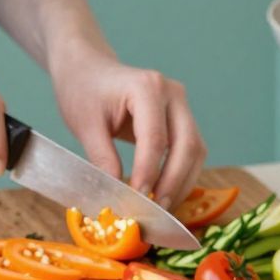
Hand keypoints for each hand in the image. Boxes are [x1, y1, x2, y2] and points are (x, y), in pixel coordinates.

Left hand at [50, 41, 206, 207]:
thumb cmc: (83, 91)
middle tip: (155, 210)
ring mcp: (181, 105)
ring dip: (183, 182)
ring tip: (161, 208)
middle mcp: (172, 93)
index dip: (148, 174)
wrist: (88, 69)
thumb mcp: (85, 125)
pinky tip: (165, 193)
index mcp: (147, 88)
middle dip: (173, 182)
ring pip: (196, 150)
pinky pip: (191, 150)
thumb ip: (102, 159)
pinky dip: (182, 174)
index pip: (155, 139)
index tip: (137, 201)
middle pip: (187, 145)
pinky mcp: (182, 119)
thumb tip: (117, 196)